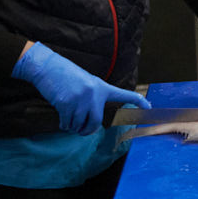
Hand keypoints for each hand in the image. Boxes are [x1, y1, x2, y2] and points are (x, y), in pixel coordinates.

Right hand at [12, 42, 149, 133]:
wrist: (48, 67)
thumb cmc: (66, 76)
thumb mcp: (85, 83)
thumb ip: (93, 99)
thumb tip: (90, 123)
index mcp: (101, 87)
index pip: (123, 94)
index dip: (137, 101)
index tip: (149, 106)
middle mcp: (94, 94)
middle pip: (95, 123)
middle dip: (86, 131)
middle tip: (81, 131)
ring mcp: (80, 99)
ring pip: (78, 125)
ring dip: (72, 127)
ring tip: (67, 118)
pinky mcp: (66, 104)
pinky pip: (67, 123)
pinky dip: (64, 125)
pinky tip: (61, 117)